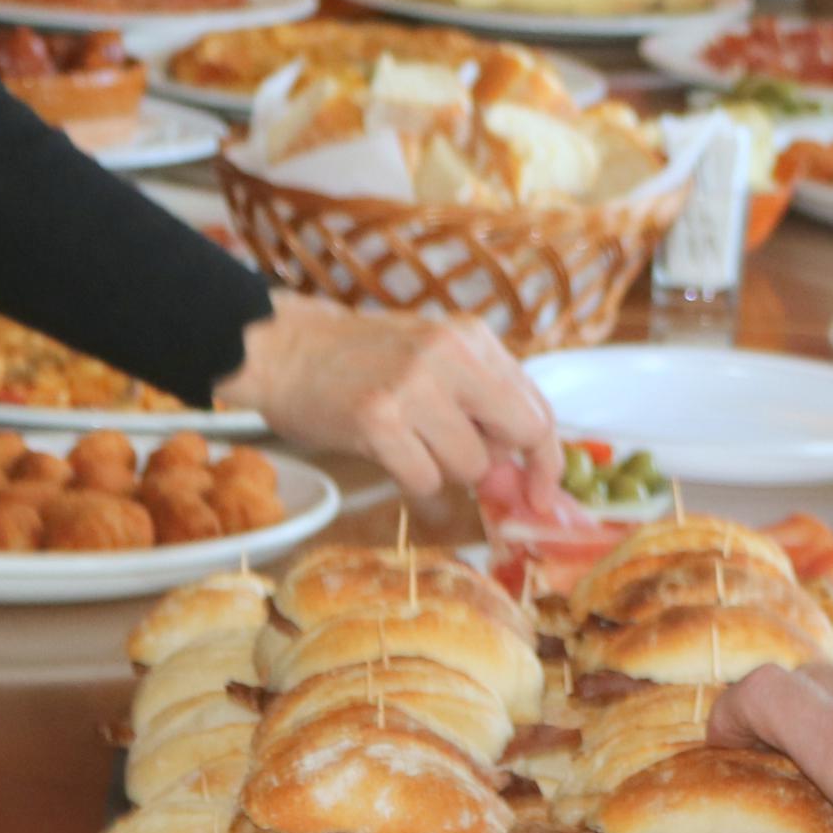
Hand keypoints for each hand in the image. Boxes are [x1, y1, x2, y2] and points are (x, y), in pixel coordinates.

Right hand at [213, 297, 555, 506]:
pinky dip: (412, 479)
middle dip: (498, 467)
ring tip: (408, 440)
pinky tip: (387, 452)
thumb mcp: (433, 356)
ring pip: (470, 467)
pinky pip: (425, 480)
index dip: (547, 460)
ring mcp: (414, 386)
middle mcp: (450, 355)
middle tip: (461, 463)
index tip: (544, 494)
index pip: (536, 407)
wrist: (284, 349)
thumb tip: (522, 466)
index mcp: (471, 337)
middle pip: (518, 437)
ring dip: (444, 470)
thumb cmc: (360, 359)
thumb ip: (481, 398)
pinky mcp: (378, 419)